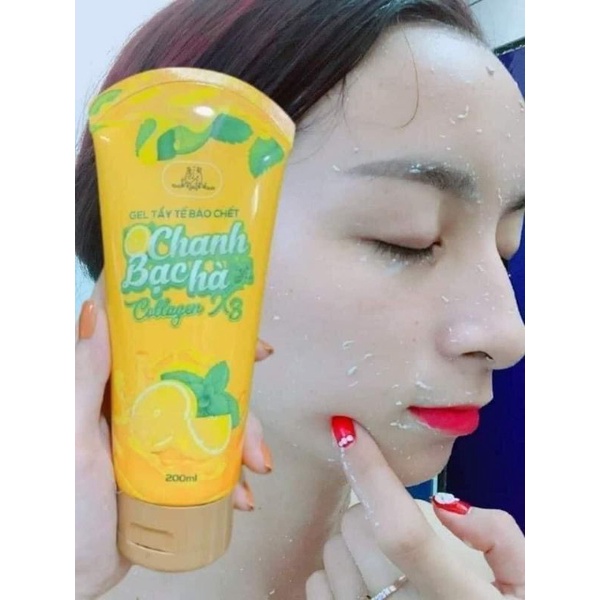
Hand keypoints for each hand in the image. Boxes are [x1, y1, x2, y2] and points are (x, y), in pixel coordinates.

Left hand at [75, 275, 275, 598]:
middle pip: (204, 384)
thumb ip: (82, 375)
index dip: (210, 335)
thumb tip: (96, 309)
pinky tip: (241, 496)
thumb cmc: (61, 502)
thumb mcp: (69, 434)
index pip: (166, 343)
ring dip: (245, 444)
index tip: (248, 342)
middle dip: (241, 406)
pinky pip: (214, 461)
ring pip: (216, 422)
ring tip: (257, 469)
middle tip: (257, 428)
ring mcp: (161, 437)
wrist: (70, 570)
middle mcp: (142, 404)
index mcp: (116, 385)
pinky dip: (235, 477)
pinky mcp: (173, 470)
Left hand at [306, 417, 524, 599]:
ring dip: (352, 542)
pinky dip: (333, 572)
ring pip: (332, 554)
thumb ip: (499, 537)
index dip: (371, 474)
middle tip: (397, 523)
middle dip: (372, 509)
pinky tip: (363, 583)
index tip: (348, 432)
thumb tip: (444, 505)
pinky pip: (316, 586)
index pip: (402, 530)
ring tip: (385, 560)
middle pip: (358, 532)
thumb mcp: (532, 582)